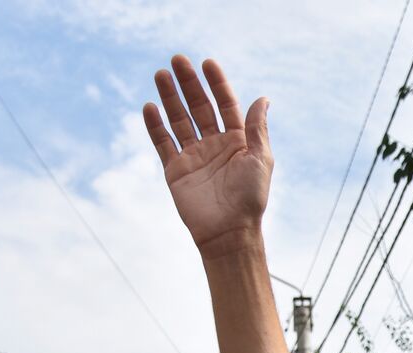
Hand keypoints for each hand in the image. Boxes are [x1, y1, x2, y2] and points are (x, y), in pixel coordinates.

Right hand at [144, 57, 272, 255]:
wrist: (229, 232)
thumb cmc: (250, 198)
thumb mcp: (259, 159)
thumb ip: (257, 128)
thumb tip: (263, 98)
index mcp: (238, 141)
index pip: (225, 105)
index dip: (217, 84)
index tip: (207, 63)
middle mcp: (215, 145)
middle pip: (199, 107)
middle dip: (189, 84)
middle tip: (177, 60)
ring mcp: (194, 156)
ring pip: (179, 120)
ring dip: (169, 98)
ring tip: (160, 74)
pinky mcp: (176, 171)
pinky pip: (163, 143)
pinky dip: (155, 126)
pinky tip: (149, 107)